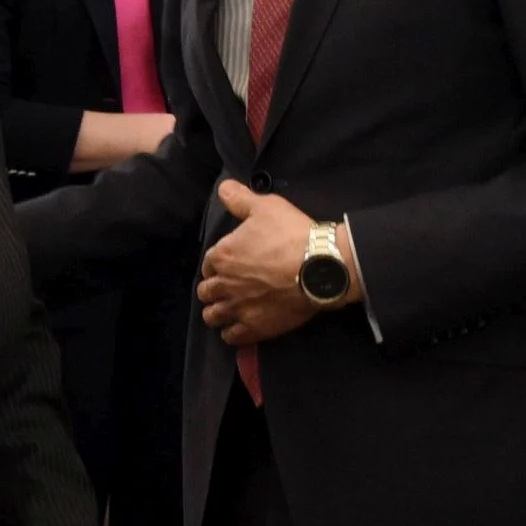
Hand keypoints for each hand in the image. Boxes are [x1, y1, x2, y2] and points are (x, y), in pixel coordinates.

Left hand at [196, 181, 351, 346]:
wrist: (320, 267)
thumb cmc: (291, 234)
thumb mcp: (265, 207)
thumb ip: (240, 198)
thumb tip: (222, 188)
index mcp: (222, 255)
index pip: (207, 263)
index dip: (216, 264)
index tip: (226, 264)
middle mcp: (224, 284)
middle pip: (206, 292)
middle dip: (213, 289)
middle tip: (226, 287)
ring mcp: (238, 308)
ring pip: (213, 316)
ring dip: (217, 312)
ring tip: (227, 310)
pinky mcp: (254, 328)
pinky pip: (231, 336)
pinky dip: (231, 333)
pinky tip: (237, 328)